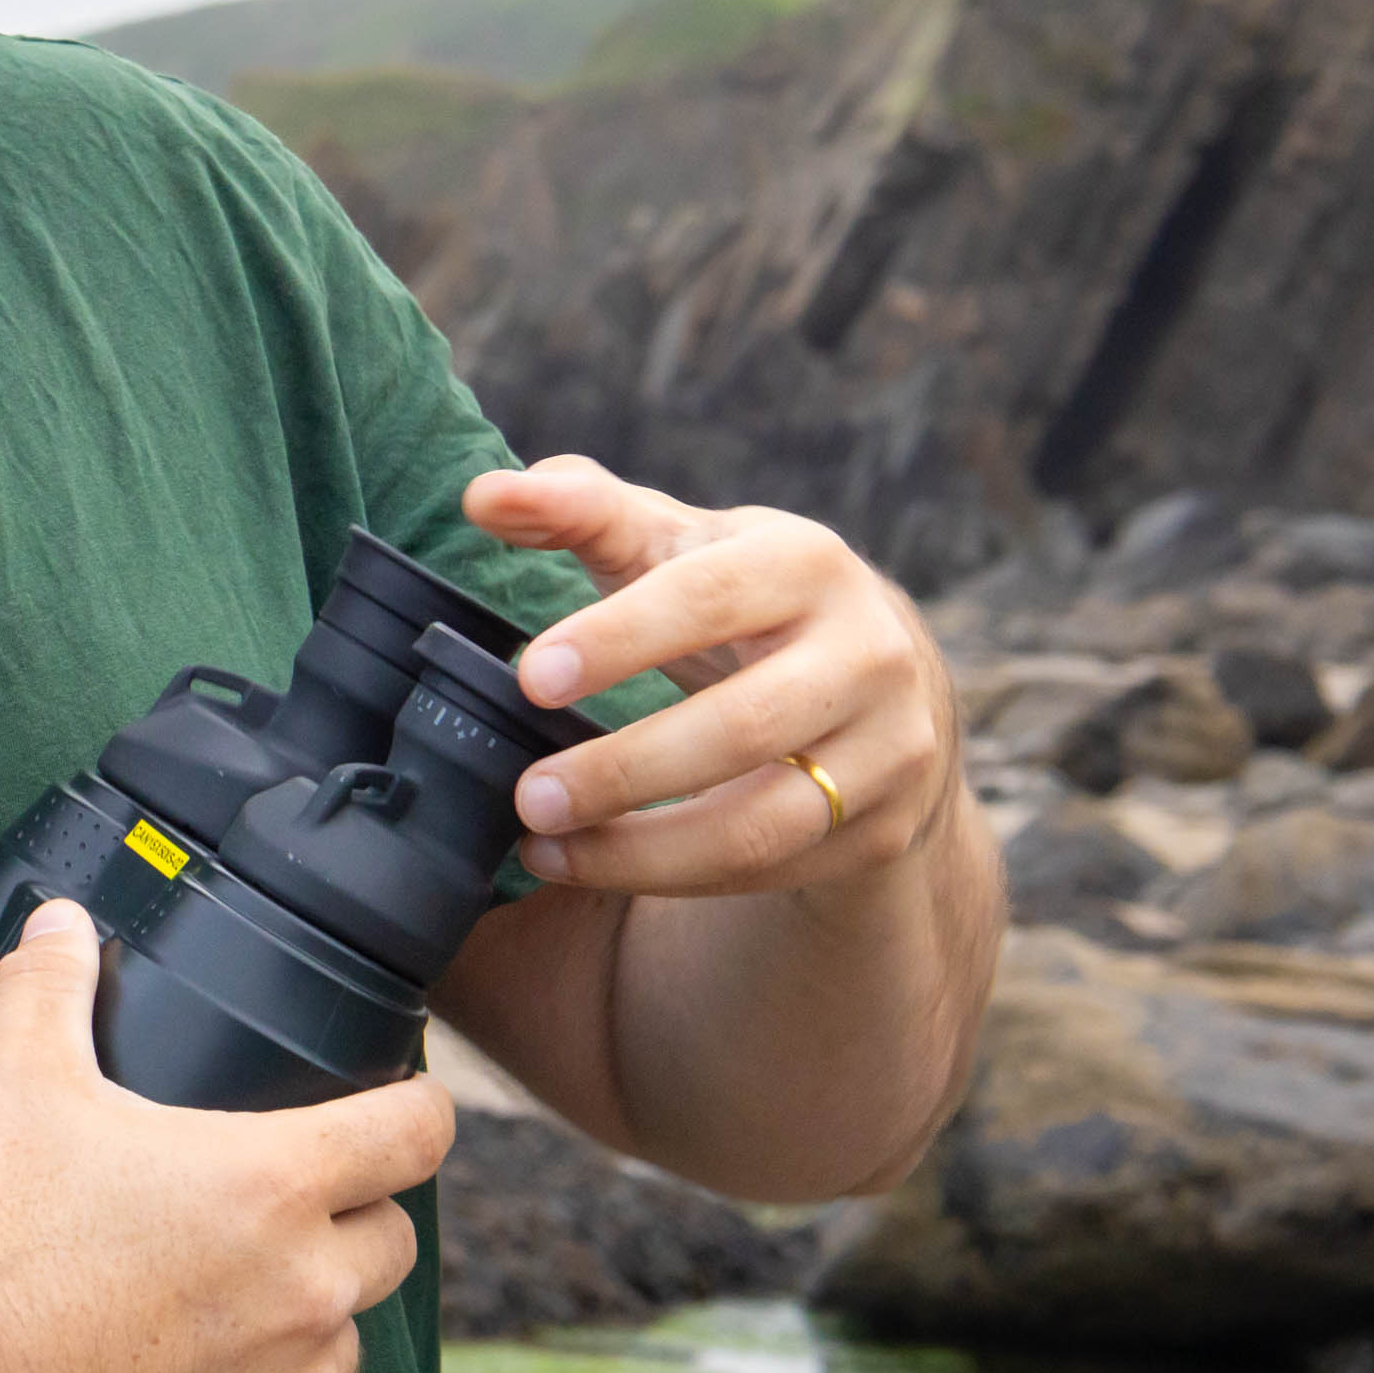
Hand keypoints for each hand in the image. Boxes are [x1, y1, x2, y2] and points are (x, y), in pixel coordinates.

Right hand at [0, 902, 454, 1372]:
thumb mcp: (18, 1090)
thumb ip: (50, 991)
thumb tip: (58, 922)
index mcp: (275, 1184)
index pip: (419, 1131)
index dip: (419, 1107)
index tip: (400, 1105)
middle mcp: (307, 1288)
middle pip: (394, 1238)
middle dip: (351, 1215)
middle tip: (267, 1207)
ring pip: (341, 1334)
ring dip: (300, 1310)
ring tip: (205, 1296)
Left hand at [463, 456, 964, 895]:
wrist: (880, 679)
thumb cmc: (740, 598)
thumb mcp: (674, 544)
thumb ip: (580, 510)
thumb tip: (486, 496)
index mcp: (809, 563)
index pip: (711, 598)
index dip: (620, 638)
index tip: (532, 678)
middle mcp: (868, 654)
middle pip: (743, 726)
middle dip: (625, 768)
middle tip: (527, 795)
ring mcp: (887, 749)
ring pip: (760, 822)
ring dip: (641, 849)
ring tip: (543, 844)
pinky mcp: (877, 829)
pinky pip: (765, 871)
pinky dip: (668, 876)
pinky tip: (592, 863)